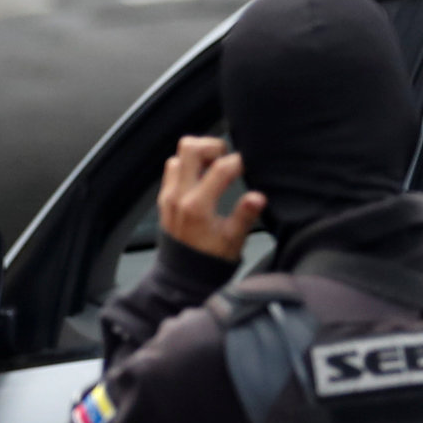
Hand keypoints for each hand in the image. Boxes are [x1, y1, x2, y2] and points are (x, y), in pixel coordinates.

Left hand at [160, 137, 263, 261]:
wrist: (182, 276)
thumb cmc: (210, 260)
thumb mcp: (233, 241)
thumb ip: (244, 216)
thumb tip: (258, 197)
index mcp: (198, 206)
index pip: (220, 168)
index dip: (239, 161)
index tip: (249, 165)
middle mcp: (179, 196)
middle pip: (190, 148)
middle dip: (212, 146)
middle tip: (227, 158)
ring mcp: (168, 196)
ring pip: (178, 155)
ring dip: (198, 155)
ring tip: (215, 167)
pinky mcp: (164, 198)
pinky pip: (172, 169)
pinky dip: (187, 165)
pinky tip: (203, 176)